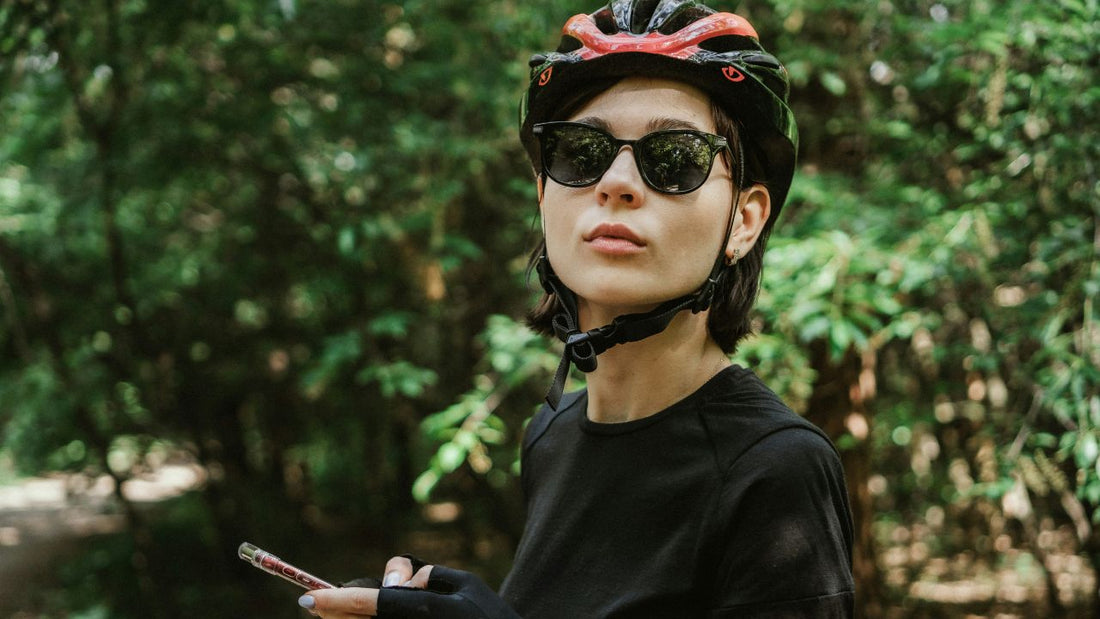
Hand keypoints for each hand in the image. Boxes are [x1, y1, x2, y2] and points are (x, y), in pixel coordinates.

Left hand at [300, 559, 519, 617]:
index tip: (309, 600)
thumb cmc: (488, 614)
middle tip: (320, 606)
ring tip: (359, 609)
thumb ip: (426, 576)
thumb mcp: (466, 584)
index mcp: (434, 613)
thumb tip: (390, 585)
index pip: (378, 604)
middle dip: (339, 613)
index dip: (340, 602)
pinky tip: (368, 617)